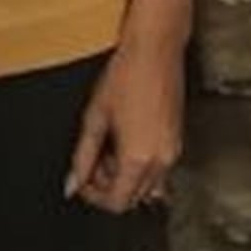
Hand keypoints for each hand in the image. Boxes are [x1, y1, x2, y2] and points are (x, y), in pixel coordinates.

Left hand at [66, 34, 184, 213]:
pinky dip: (141, 165)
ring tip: (111, 145)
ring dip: (126, 176)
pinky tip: (128, 138)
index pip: (117, 201)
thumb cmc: (127, 75)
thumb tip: (72, 184)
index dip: (94, 196)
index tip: (82, 180)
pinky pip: (159, 169)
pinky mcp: (178, 140)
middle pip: (134, 197)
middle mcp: (162, 160)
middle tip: (94, 159)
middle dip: (109, 185)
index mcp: (139, 158)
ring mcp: (173, 150)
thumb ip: (82, 156)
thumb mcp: (95, 117)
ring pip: (148, 185)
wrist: (155, 49)